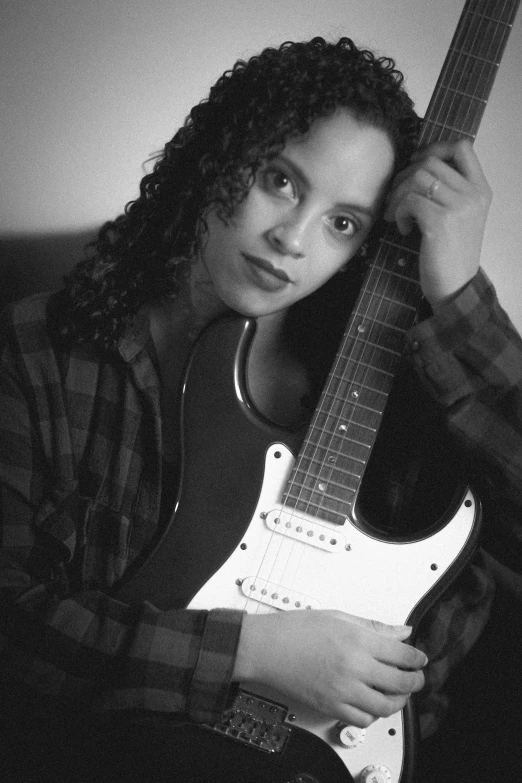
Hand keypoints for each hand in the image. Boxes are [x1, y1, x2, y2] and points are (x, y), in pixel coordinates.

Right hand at [233, 609, 426, 727]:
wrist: (266, 648)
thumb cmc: (295, 629)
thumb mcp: (338, 617)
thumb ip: (374, 627)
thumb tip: (401, 632)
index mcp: (358, 641)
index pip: (403, 654)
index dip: (417, 658)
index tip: (419, 658)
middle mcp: (354, 667)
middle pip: (400, 683)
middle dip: (415, 681)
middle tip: (416, 677)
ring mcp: (343, 691)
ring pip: (386, 707)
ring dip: (398, 701)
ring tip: (397, 693)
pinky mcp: (331, 707)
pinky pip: (363, 720)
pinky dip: (374, 714)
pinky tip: (372, 703)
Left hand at [384, 139, 491, 307]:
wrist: (456, 286)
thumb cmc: (451, 253)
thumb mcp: (460, 216)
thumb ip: (449, 190)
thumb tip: (415, 168)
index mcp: (481, 189)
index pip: (462, 147)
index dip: (434, 148)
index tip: (416, 165)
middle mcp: (473, 193)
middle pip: (430, 161)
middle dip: (404, 176)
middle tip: (396, 198)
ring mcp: (459, 206)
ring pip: (416, 178)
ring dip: (397, 195)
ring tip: (396, 215)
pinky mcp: (440, 221)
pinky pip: (409, 201)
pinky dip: (399, 213)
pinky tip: (404, 229)